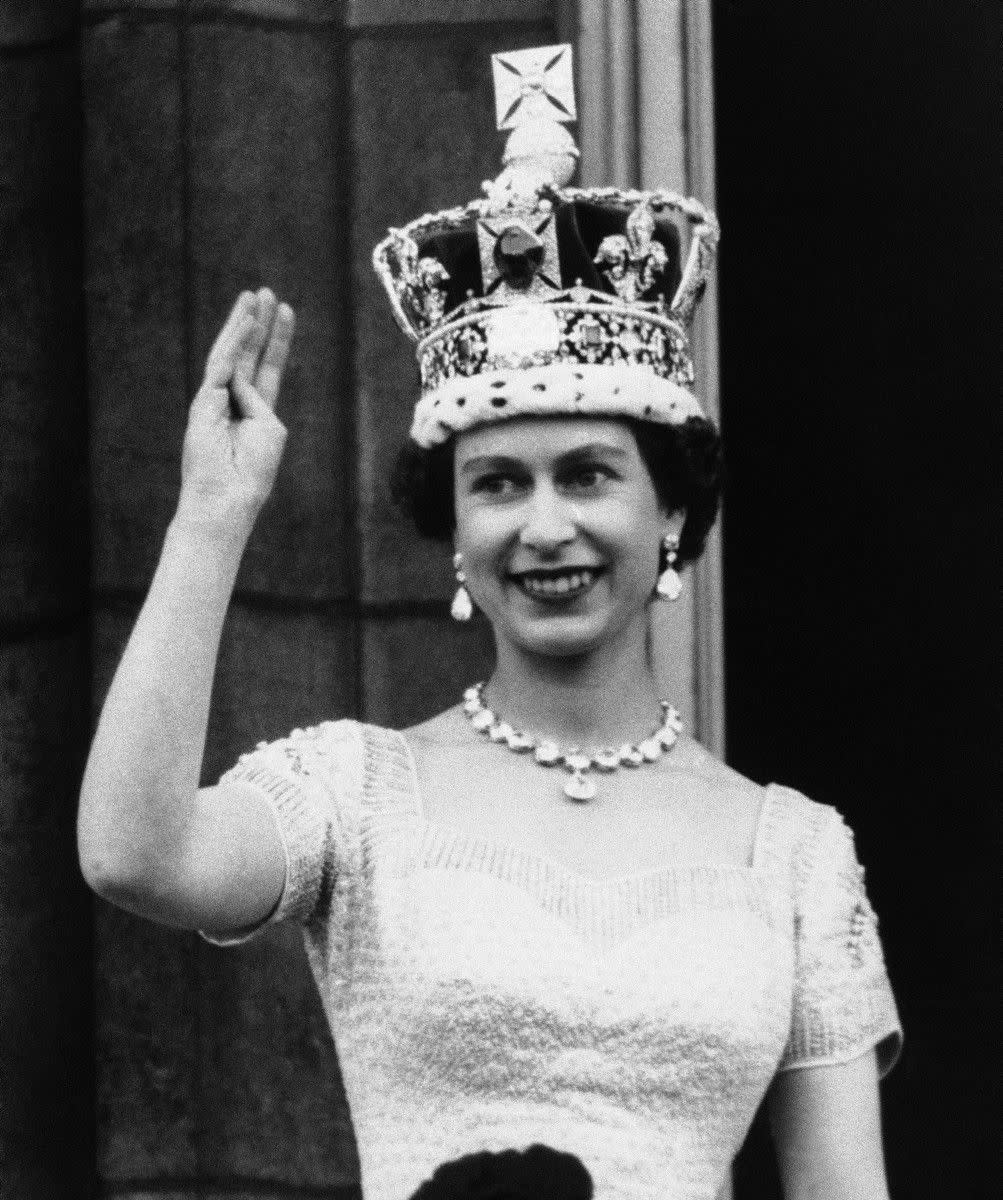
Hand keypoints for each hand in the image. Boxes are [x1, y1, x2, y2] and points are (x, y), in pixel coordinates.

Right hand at [179, 288, 295, 524]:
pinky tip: (249, 322)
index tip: (286, 311)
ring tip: (255, 295)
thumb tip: (240, 377)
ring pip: (231, 353)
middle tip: (267, 292)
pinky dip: (237, 342)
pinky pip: (223, 365)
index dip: (277, 340)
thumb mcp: (269, 429)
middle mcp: (234, 402)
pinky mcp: (204, 401)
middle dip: (258, 323)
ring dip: (244, 323)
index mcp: (255, 412)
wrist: (228, 496)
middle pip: (248, 354)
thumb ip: (260, 399)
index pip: (267, 368)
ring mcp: (215, 400)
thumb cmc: (253, 471)